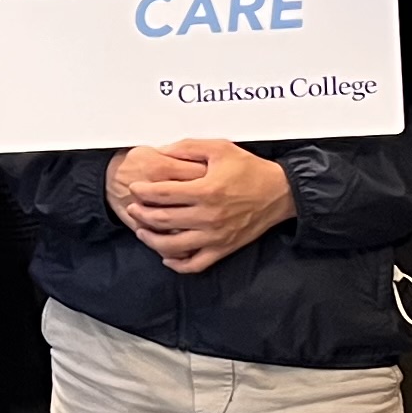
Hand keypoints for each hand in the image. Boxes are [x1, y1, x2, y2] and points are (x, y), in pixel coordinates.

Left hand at [105, 141, 296, 275]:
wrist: (279, 193)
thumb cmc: (250, 169)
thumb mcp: (219, 148)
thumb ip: (188, 148)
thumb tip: (160, 151)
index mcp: (206, 190)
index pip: (162, 194)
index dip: (143, 192)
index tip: (134, 189)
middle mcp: (208, 216)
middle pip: (162, 219)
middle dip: (141, 214)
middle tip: (132, 208)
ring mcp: (215, 236)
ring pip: (172, 246)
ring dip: (151, 239)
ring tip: (142, 230)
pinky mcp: (223, 249)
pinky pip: (194, 264)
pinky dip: (176, 263)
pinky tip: (166, 255)